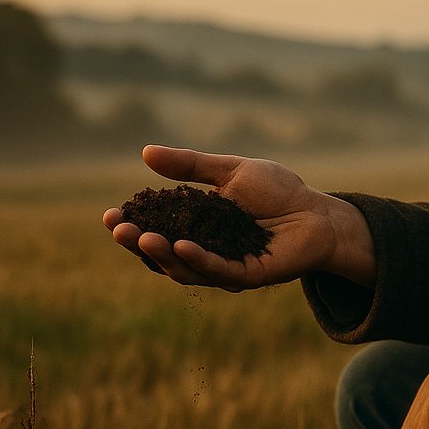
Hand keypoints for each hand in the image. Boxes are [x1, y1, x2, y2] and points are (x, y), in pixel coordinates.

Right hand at [102, 144, 375, 291]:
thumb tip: (146, 153)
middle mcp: (207, 251)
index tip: (110, 215)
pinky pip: (218, 270)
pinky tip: (182, 247)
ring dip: (163, 254)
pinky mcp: (248, 276)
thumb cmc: (279, 192)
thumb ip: (191, 166)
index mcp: (199, 228)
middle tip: (119, 230)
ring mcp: (226, 267)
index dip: (134, 224)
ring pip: (185, 267)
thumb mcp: (230, 172)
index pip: (158, 229)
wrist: (319, 212)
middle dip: (138, 243)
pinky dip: (198, 260)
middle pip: (165, 253)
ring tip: (144, 238)